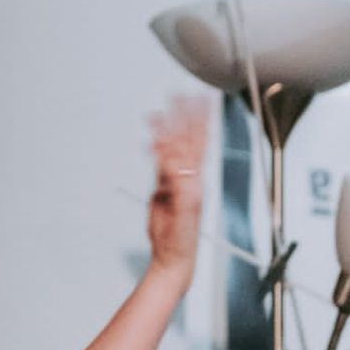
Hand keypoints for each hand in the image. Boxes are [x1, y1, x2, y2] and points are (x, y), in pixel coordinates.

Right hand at [146, 95, 208, 286]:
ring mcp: (176, 180)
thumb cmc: (183, 238)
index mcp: (196, 178)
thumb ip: (180, 185)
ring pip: (172, 148)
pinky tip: (152, 139)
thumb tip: (173, 162)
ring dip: (167, 128)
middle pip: (186, 139)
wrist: (173, 255)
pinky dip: (156, 147)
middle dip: (182, 116)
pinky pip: (161, 161)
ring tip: (159, 112)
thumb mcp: (184, 210)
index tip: (195, 98)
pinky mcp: (164, 188)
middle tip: (176, 95)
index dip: (197, 119)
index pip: (197, 141)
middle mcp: (189, 176)